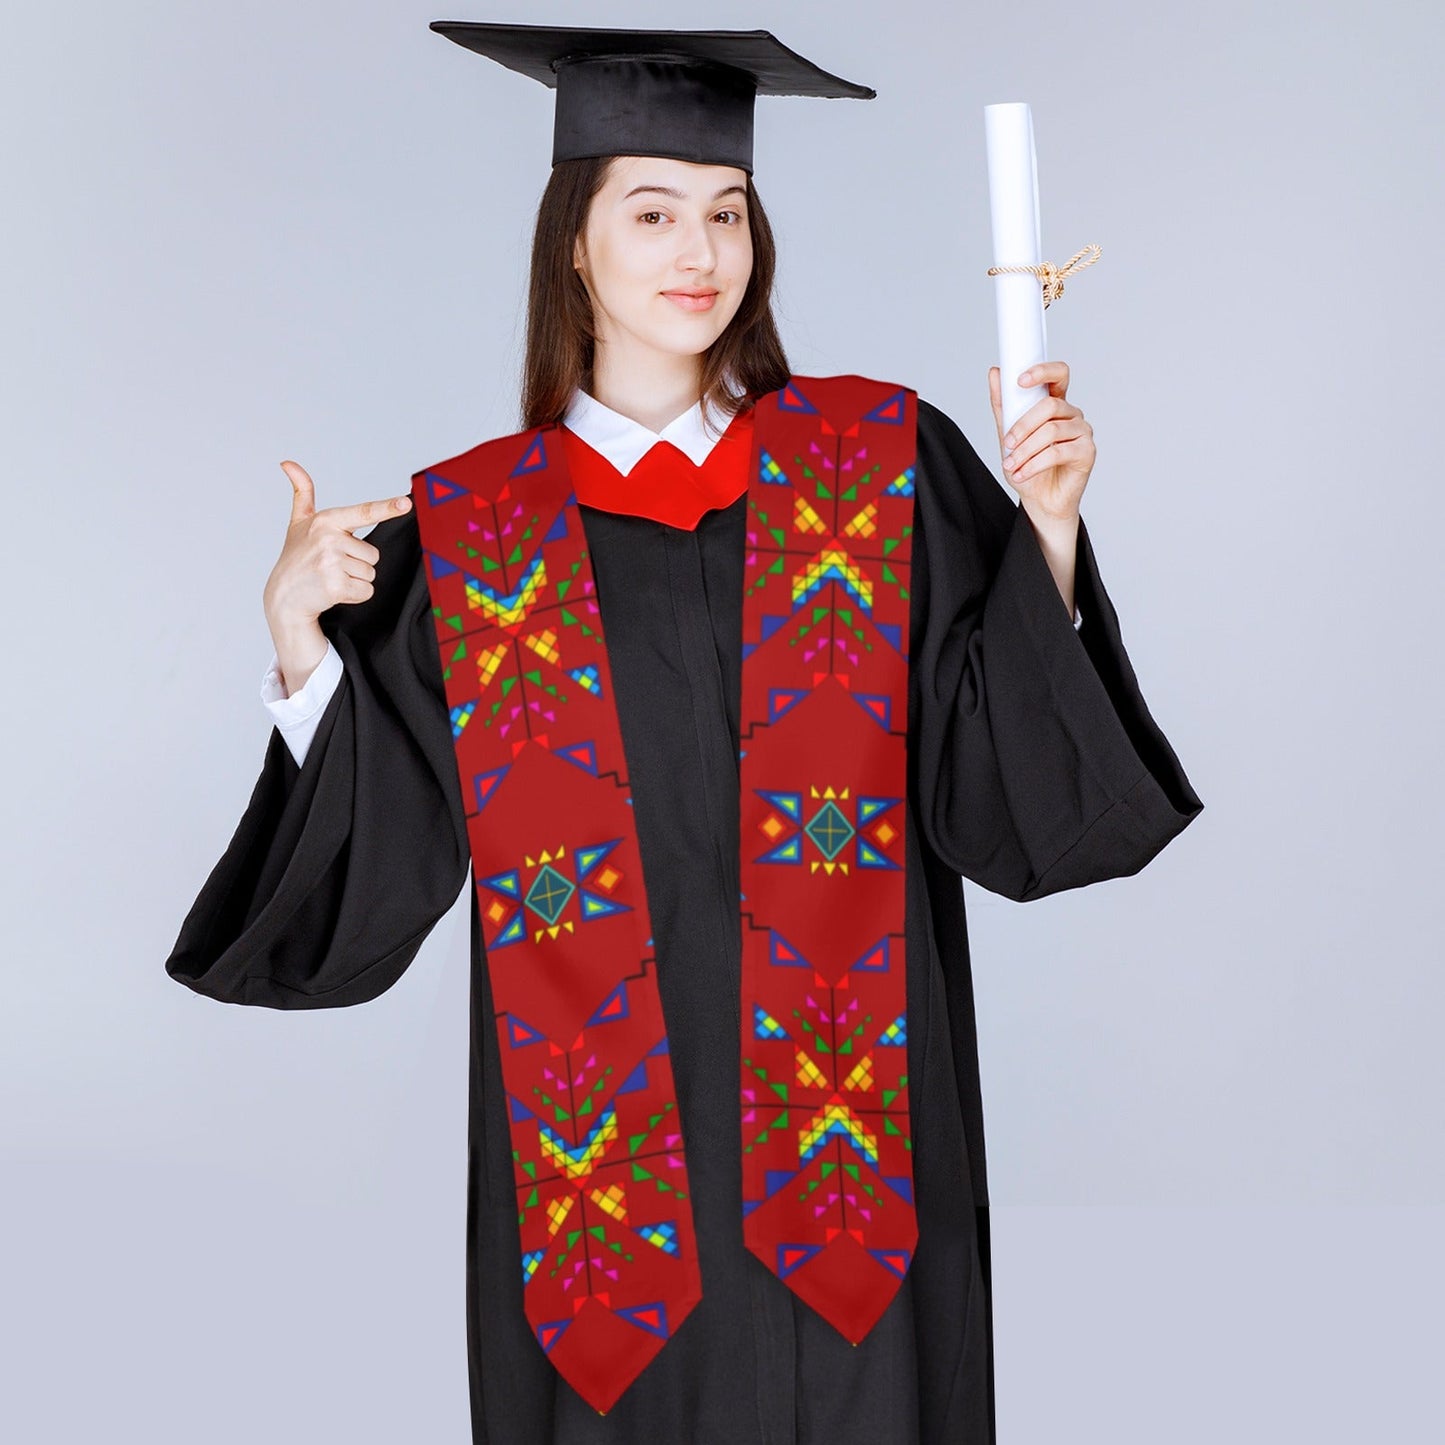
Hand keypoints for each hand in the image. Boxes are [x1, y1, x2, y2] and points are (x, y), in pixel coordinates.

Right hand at [263, 460, 411, 639]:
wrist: (283, 597)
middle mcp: (329, 539)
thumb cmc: (296, 558)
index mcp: (326, 521)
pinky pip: (366, 591)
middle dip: (358, 563)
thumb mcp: (298, 523)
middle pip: (373, 554)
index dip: (387, 507)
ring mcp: (332, 562)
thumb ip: (302, 493)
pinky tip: (334, 591)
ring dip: (355, 580)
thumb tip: (287, 463)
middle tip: (333, 566)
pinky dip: (354, 595)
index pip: (364, 513)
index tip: (406, 503)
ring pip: (370, 573)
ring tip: (331, 577)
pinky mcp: (336, 585)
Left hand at [987, 361, 1095, 525]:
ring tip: (1011, 465)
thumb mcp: (1008, 436)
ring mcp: (1082, 432)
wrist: (1040, 500)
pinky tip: (1021, 474)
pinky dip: (1034, 464)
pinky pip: (1058, 452)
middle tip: (1007, 444)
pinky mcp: (1087, 452)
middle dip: (1023, 426)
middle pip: (1050, 406)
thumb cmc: (1028, 467)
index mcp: (1055, 405)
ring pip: (1051, 431)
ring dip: (1025, 450)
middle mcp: (1072, 415)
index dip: (1043, 372)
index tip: (1020, 380)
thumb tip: (995, 373)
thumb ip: (1003, 406)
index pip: (1058, 375)